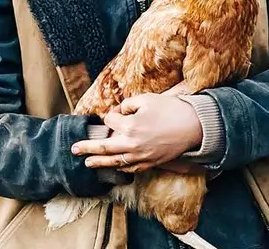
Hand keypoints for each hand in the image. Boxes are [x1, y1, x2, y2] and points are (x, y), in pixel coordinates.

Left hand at [71, 93, 202, 173]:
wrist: (194, 126)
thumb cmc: (171, 109)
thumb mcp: (147, 99)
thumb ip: (128, 104)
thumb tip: (119, 112)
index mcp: (130, 126)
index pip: (111, 120)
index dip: (114, 113)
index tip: (121, 110)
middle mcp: (132, 145)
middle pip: (104, 147)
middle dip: (87, 148)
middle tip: (74, 150)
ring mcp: (141, 156)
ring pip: (115, 162)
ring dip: (99, 162)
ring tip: (88, 162)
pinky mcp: (151, 163)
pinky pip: (131, 168)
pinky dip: (120, 168)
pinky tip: (114, 167)